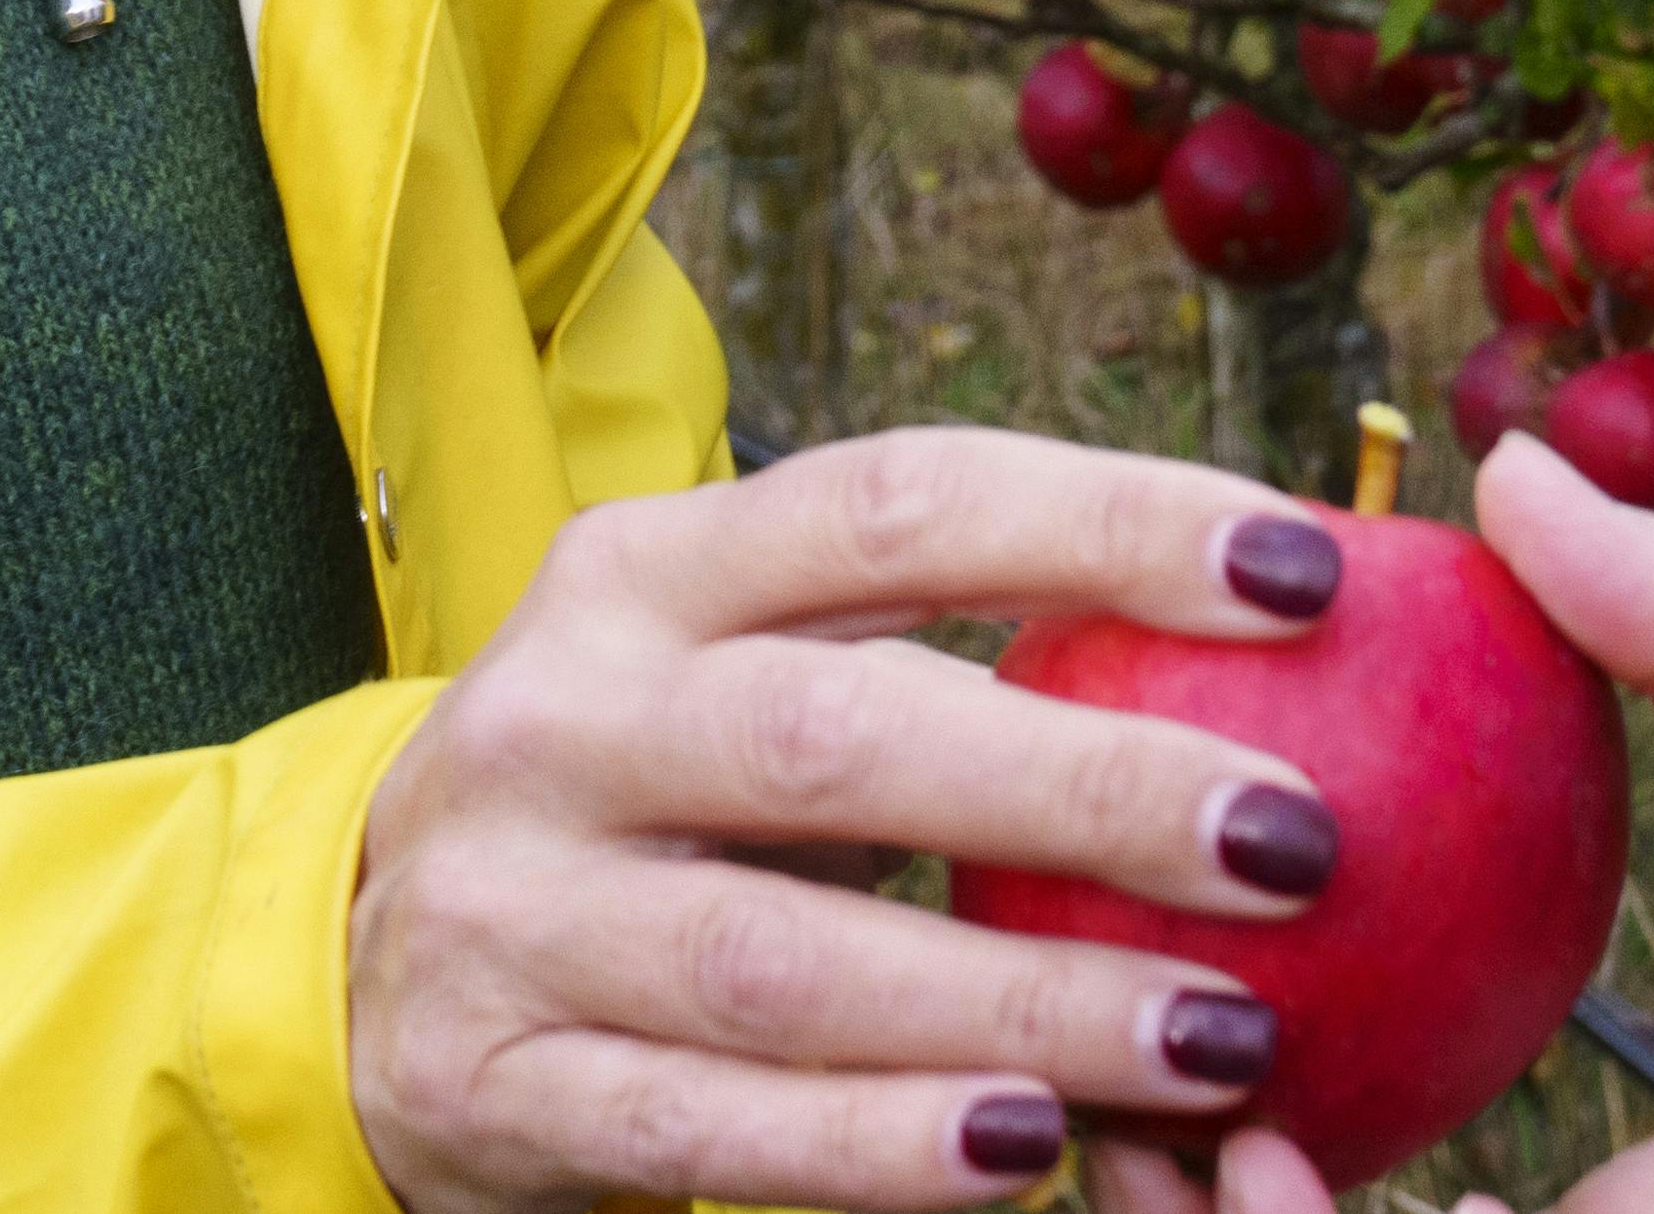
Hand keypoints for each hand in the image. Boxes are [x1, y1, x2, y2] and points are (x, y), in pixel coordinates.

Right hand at [350, 425, 1384, 1213]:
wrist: (343, 970)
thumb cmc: (640, 800)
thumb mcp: (735, 669)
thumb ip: (933, 647)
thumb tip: (1280, 620)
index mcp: (642, 572)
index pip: (893, 505)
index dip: (1103, 520)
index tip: (1309, 568)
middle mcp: (563, 720)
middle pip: (842, 735)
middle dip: (1086, 785)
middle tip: (1299, 839)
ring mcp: (513, 911)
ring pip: (786, 961)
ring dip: (1019, 1002)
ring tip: (1221, 1038)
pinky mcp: (498, 1087)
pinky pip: (705, 1130)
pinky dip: (873, 1150)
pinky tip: (1029, 1156)